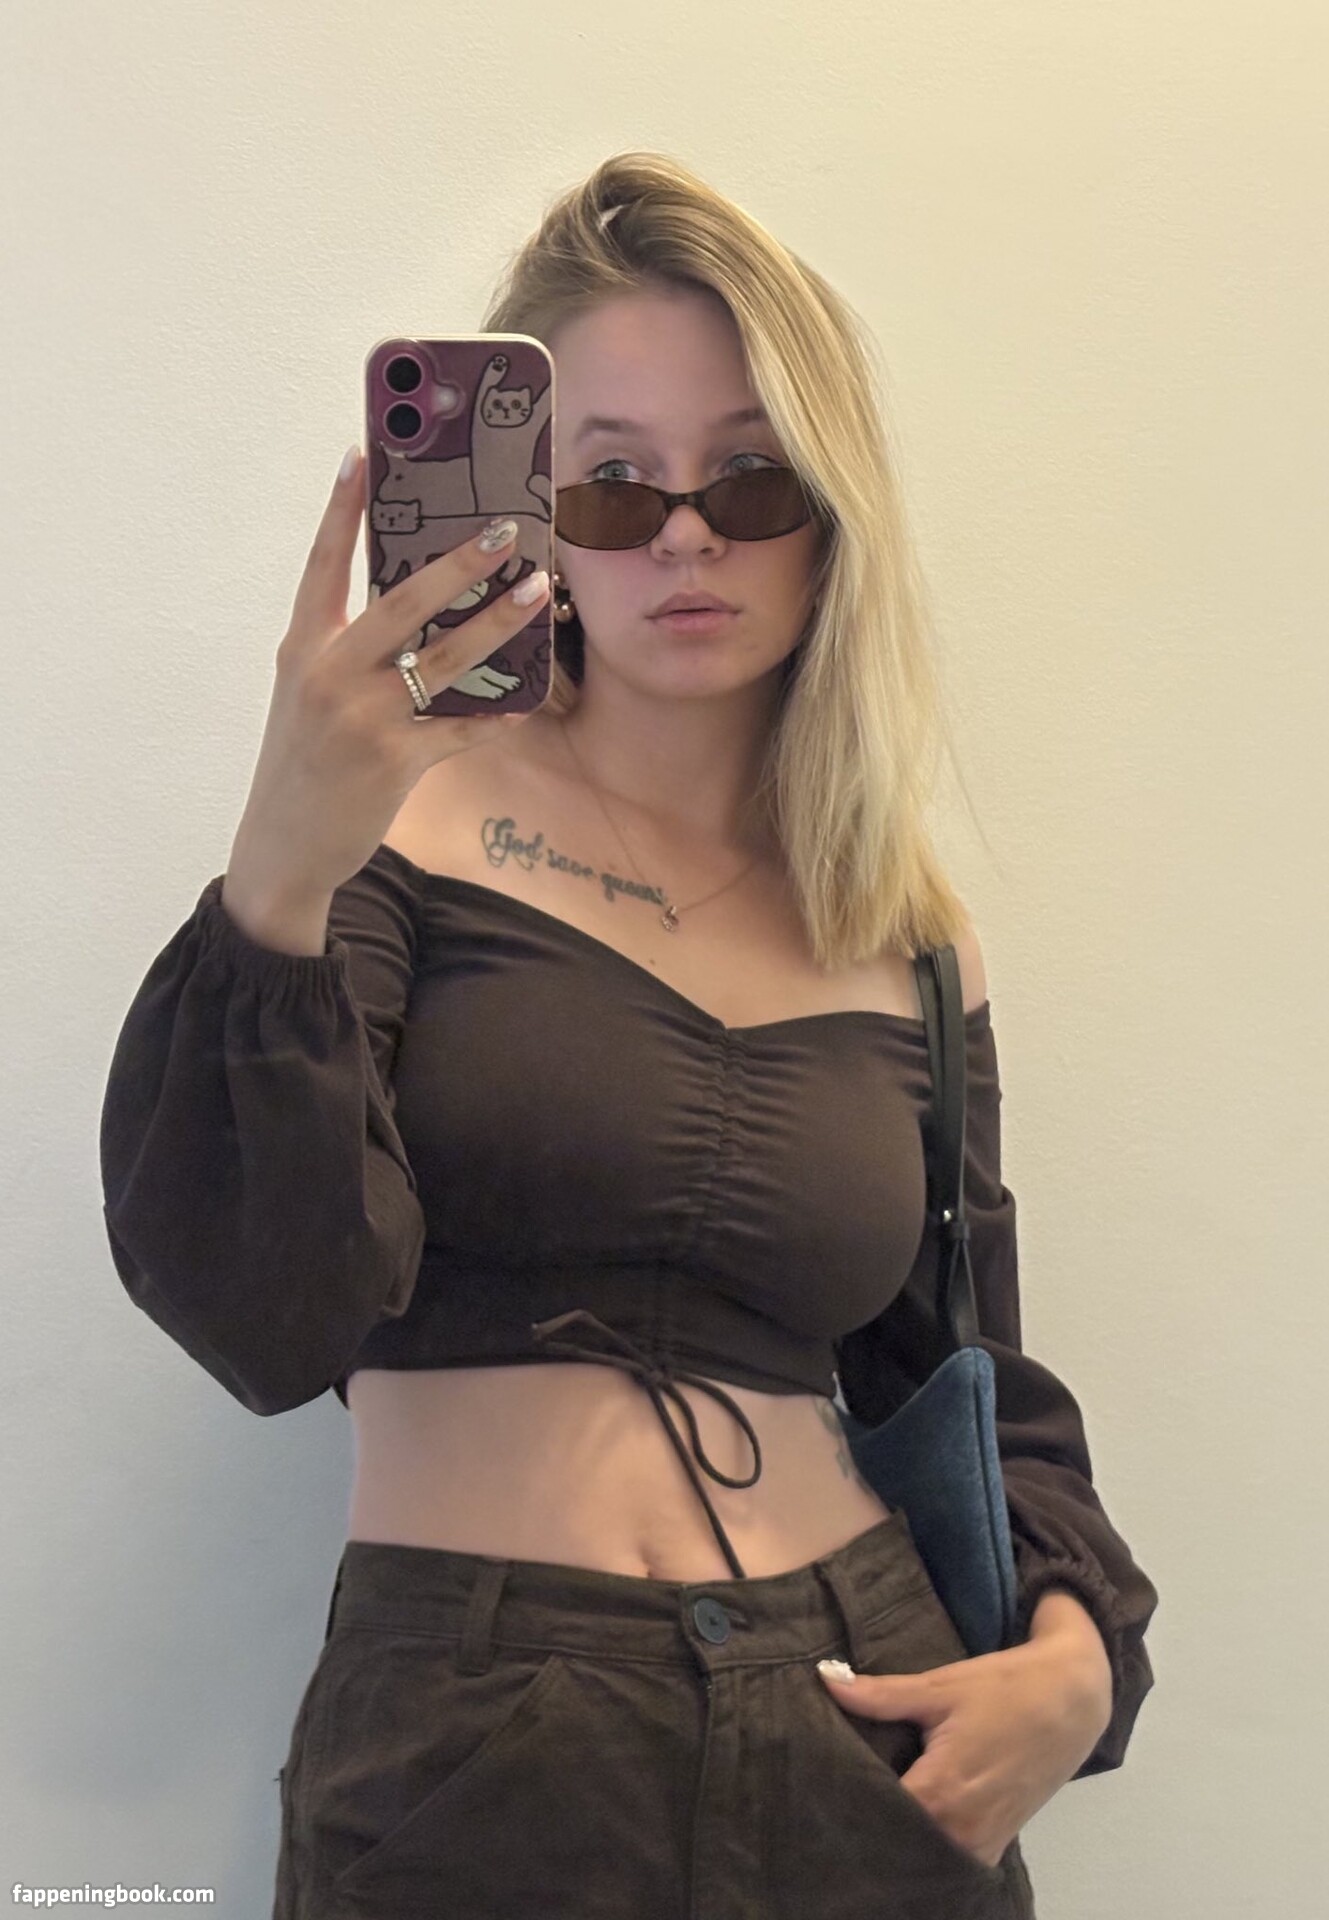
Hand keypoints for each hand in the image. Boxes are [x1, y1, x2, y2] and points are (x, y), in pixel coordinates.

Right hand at [229, 450, 548, 906]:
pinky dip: (498, 713)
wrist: (283, 847)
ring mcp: (363, 719)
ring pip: (446, 659)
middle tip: (503, 531)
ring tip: (537, 593)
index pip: (322, 565)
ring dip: (498, 624)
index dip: (341, 509)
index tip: (361, 454)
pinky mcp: (396, 761)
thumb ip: (347, 651)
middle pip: (401, 602)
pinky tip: (528, 698)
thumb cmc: (303, 764)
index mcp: (302, 650)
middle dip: (456, 563)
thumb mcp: (306, 697)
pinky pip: (463, 728)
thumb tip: (419, 610)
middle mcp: (329, 675)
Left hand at [817, 1632, 1111, 1869]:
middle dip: (867, 1815)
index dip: (844, 1794)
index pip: (873, 1812)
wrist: (1073, 1699)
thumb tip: (824, 1680)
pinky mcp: (995, 1845)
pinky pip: (948, 1854)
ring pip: (920, 1851)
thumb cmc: (1005, 1689)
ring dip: (897, 1831)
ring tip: (867, 1800)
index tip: (819, 1777)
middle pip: (894, 1837)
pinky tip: (909, 1814)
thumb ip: (880, 1695)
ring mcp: (980, 1844)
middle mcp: (958, 1831)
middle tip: (835, 1787)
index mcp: (938, 1794)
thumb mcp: (940, 1686)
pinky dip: (928, 1839)